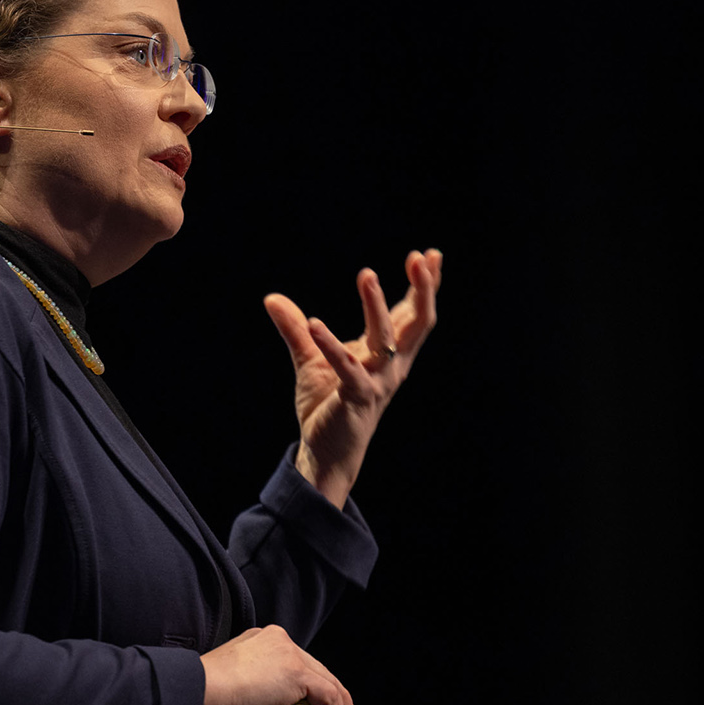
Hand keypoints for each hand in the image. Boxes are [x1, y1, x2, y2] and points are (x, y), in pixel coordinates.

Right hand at [200, 624, 356, 704]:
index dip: (315, 688)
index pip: (298, 663)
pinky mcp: (297, 672)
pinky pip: (328, 696)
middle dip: (336, 697)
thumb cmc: (206, 699)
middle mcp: (278, 642)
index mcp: (261, 643)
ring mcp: (289, 654)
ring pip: (327, 682)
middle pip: (318, 669)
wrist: (199, 691)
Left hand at [263, 248, 442, 508]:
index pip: (412, 314)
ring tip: (367, 274)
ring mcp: (377, 382)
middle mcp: (392, 366)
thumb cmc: (328, 403)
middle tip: (421, 258)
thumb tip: (272, 298)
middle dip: (422, 290)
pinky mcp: (356, 398)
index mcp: (389, 354)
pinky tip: (314, 323)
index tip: (431, 254)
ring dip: (376, 306)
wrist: (325, 451)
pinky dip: (331, 345)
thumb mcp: (311, 358)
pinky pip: (347, 368)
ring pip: (386, 339)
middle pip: (417, 323)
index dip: (424, 286)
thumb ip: (296, 329)